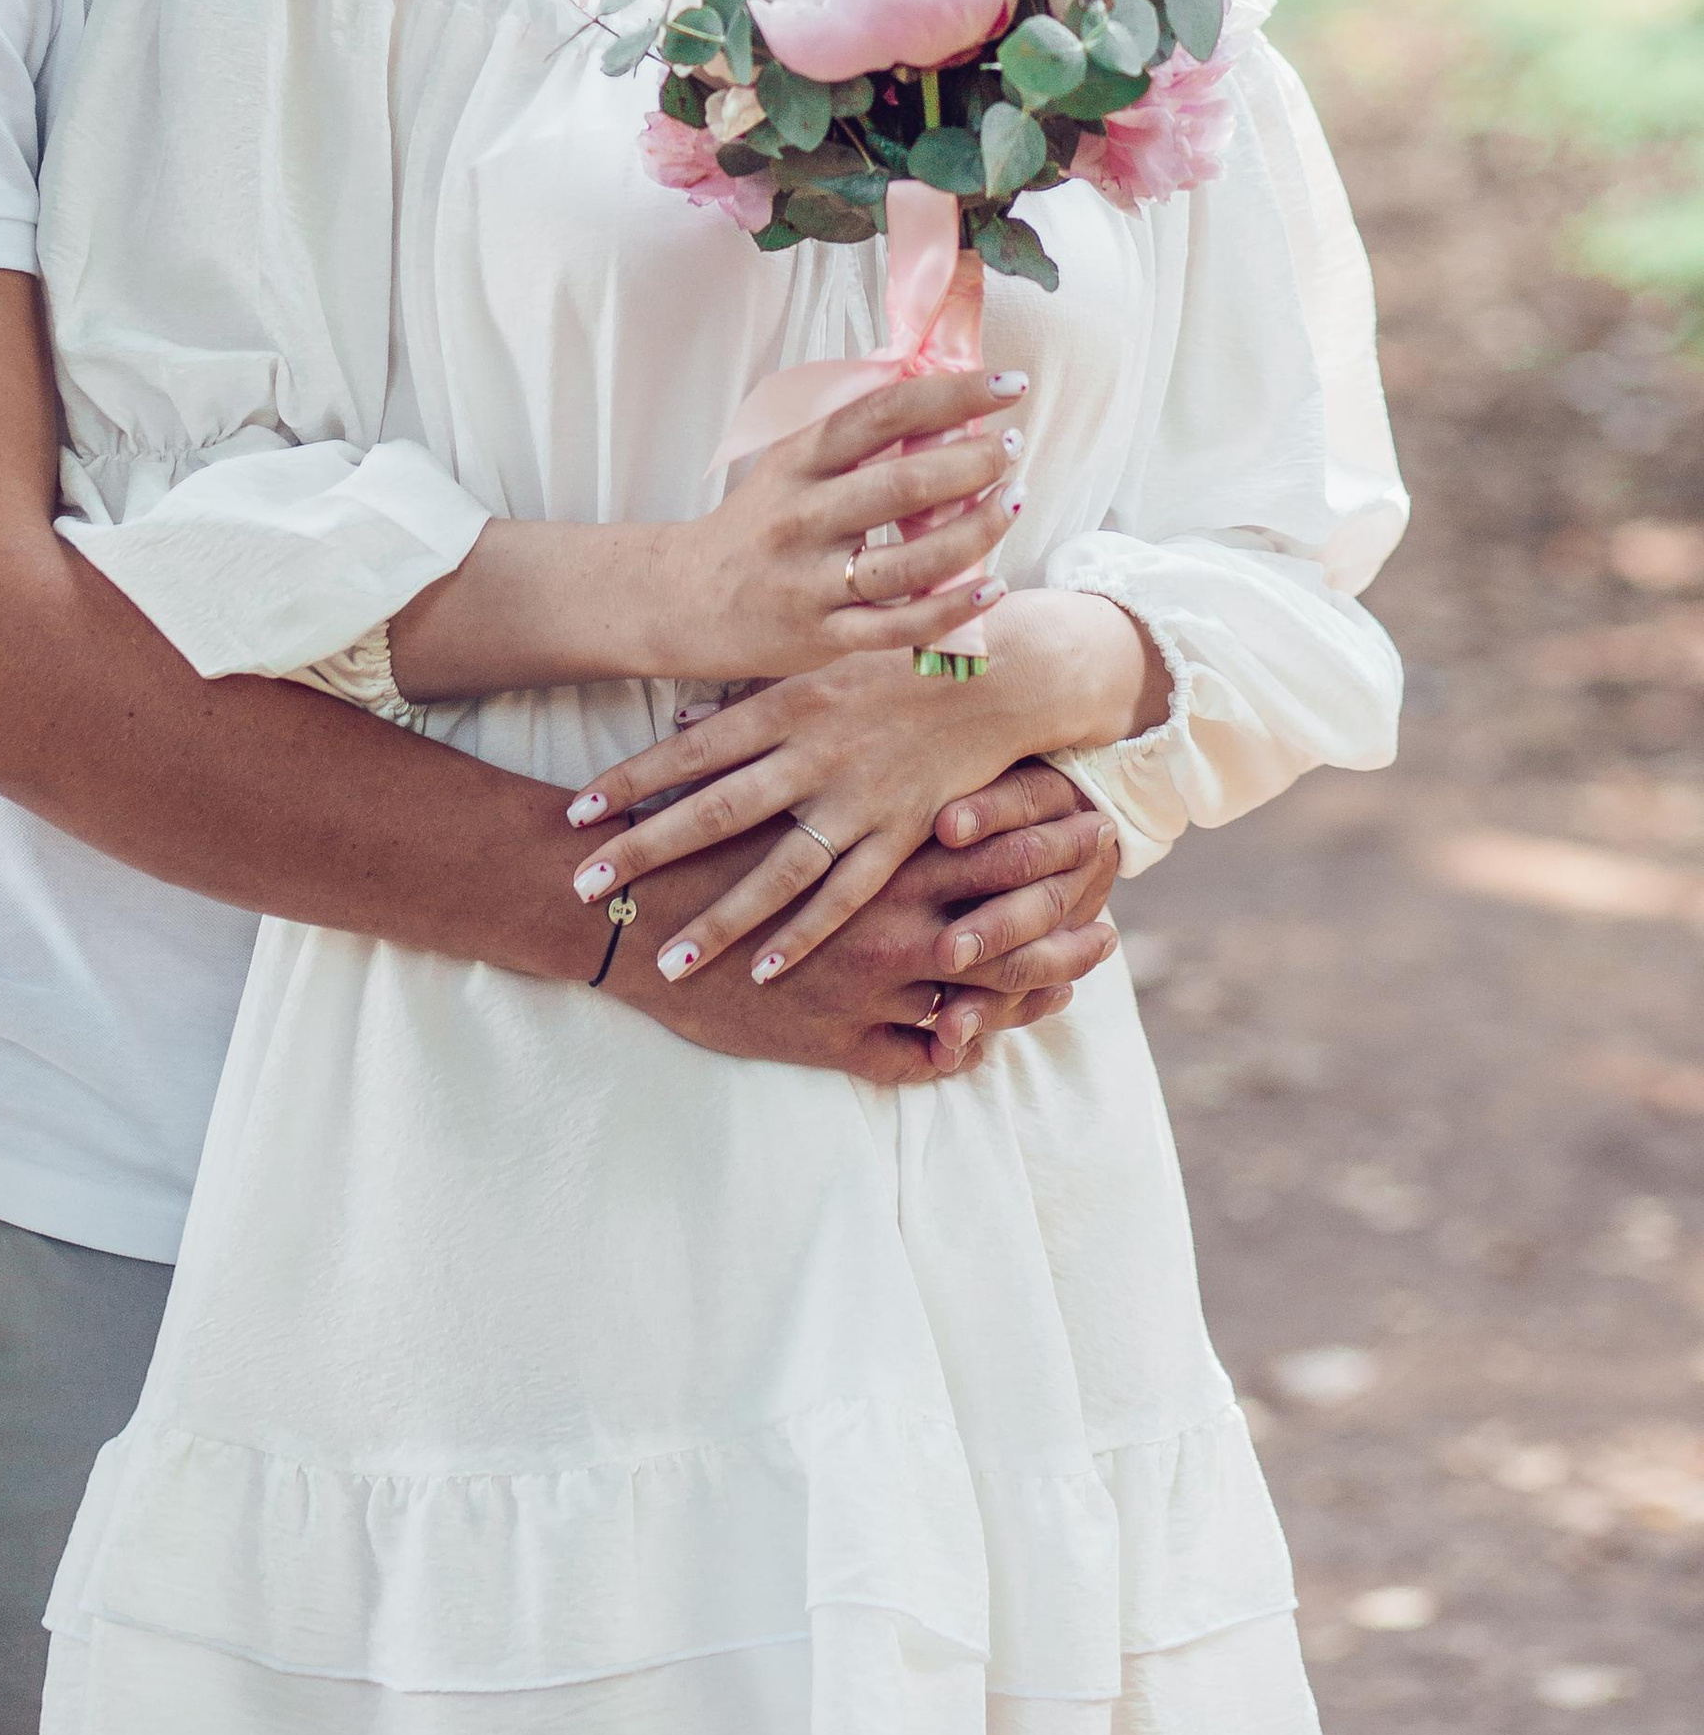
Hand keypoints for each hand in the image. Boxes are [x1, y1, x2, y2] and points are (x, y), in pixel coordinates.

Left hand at [566, 588, 1153, 987]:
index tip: (574, 816)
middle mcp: (815, 754)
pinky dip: (803, 936)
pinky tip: (761, 972)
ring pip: (776, 871)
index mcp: (787, 703)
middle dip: (646, 850)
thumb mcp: (816, 664)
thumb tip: (680, 721)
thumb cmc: (897, 664)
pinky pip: (845, 896)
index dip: (630, 781)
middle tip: (584, 888)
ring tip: (664, 960)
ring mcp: (859, 801)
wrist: (1002, 676)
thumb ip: (748, 697)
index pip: (690, 750)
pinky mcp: (901, 836)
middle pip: (716, 811)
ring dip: (718, 918)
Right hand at [633, 770, 1120, 1083]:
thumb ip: (821, 729)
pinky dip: (953, 1051)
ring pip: (978, 984)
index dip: (1051, 835)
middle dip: (1065, 918)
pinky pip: (913, 1052)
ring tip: (1081, 986)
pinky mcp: (832, 1029)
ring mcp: (866, 970)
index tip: (1101, 832)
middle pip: (1008, 911)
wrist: (617, 904)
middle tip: (1116, 928)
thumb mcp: (761, 758)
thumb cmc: (686, 824)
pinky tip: (977, 1047)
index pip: (996, 835)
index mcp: (878, 830)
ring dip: (1032, 992)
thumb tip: (856, 682)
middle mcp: (887, 902)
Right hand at [655, 366, 1028, 684]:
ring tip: (1015, 502)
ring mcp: (812, 581)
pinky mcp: (823, 635)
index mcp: (798, 460)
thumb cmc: (756, 524)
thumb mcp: (788, 465)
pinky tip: (994, 586)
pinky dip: (954, 607)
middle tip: (1012, 449)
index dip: (952, 395)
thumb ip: (853, 436)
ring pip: (909, 560)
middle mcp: (803, 516)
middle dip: (972, 463)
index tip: (1006, 383)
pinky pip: (900, 625)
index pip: (882, 414)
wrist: (685, 599)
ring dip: (976, 530)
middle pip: (901, 485)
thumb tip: (938, 393)